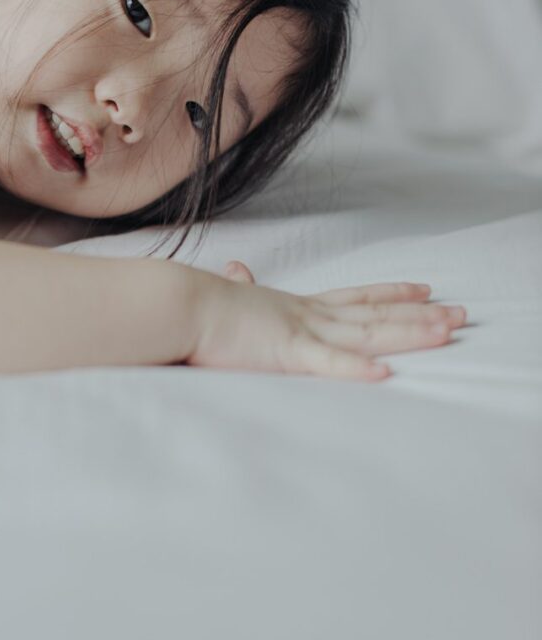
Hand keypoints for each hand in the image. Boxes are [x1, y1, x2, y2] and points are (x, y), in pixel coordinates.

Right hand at [188, 270, 466, 380]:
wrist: (176, 304)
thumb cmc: (197, 305)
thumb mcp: (228, 296)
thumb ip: (240, 286)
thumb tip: (237, 267)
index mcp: (293, 306)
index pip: (353, 296)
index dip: (390, 292)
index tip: (423, 287)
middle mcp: (305, 315)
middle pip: (374, 314)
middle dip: (420, 315)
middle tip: (461, 314)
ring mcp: (299, 332)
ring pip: (366, 333)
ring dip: (408, 333)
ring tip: (447, 333)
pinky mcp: (284, 353)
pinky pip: (326, 363)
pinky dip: (356, 367)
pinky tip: (384, 372)